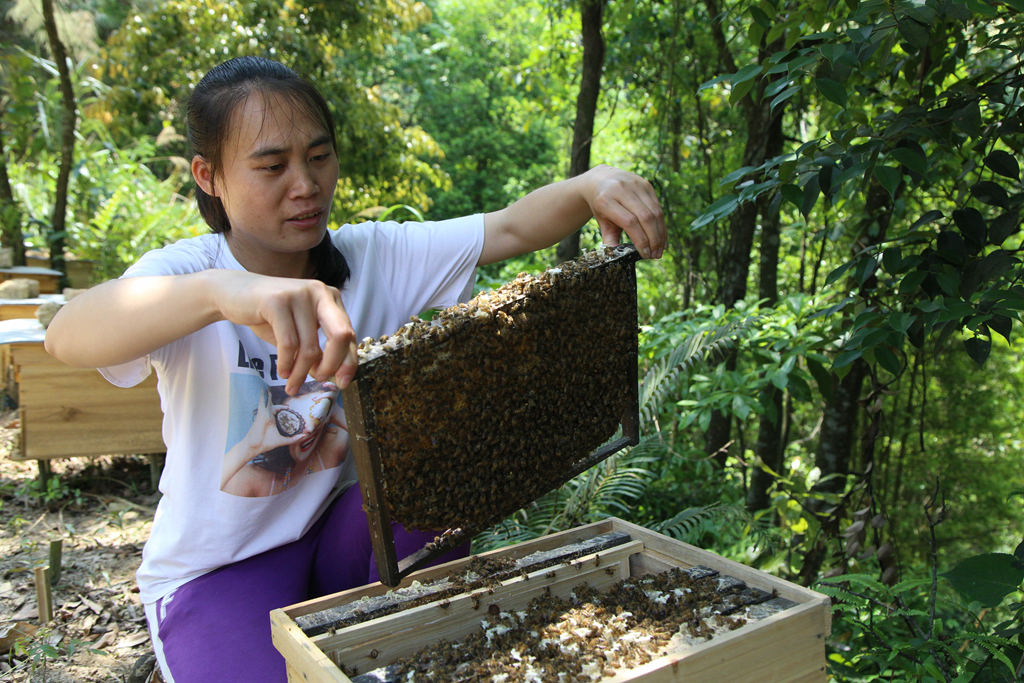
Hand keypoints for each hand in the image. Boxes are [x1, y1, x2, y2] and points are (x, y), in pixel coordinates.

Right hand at [213, 271, 357, 394]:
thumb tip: (328, 375)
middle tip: (320, 380)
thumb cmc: (270, 315)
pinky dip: (286, 363)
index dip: (349, 361)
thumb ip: (316, 349)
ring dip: (301, 372)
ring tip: (293, 384)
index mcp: (331, 298)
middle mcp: (319, 292)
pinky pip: (288, 343)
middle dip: (333, 364)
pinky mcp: (277, 301)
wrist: (233, 293)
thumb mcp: (298, 332)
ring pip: (309, 346)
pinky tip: (283, 371)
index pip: (349, 333)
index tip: (343, 383)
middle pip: (341, 335)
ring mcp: (299, 294)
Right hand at [243, 385, 304, 453]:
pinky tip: (262, 389)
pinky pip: (261, 402)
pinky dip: (261, 395)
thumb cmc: (266, 443)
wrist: (256, 446)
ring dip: (268, 396)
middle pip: (273, 406)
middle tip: (286, 405)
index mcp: (272, 421)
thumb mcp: (283, 440)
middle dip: (279, 404)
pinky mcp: (261, 413)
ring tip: (268, 389)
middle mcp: (268, 416)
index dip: (283, 408)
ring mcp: (264, 414)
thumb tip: (304, 436)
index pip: (277, 411)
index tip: (289, 408)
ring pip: (267, 402)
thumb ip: (293, 439)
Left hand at [579, 165, 665, 259]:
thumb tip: (616, 256)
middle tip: (655, 255)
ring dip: (660, 233)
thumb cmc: (601, 204)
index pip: (630, 222)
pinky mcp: (646, 185)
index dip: (640, 240)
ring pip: (655, 212)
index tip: (645, 254)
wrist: (601, 179)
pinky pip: (658, 207)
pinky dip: (661, 224)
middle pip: (645, 217)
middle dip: (653, 239)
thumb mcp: (601, 220)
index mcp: (606, 200)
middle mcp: (622, 190)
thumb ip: (609, 237)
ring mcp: (636, 185)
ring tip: (660, 249)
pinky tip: (662, 237)